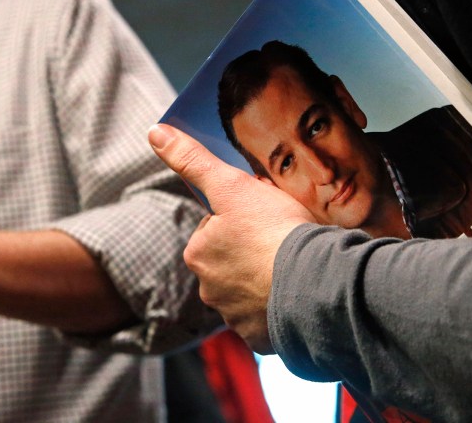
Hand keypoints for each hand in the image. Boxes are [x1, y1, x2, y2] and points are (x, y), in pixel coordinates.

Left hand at [148, 124, 313, 351]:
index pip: (215, 229)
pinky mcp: (262, 338)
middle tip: (282, 242)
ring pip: (249, 291)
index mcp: (198, 254)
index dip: (242, 218)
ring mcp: (235, 318)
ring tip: (293, 268)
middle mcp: (209, 290)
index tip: (265, 219)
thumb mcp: (231, 185)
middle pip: (231, 261)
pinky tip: (297, 294)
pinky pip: (268, 319)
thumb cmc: (274, 230)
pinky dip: (280, 308)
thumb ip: (192, 160)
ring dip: (267, 280)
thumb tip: (155, 132)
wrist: (316, 284)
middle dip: (252, 252)